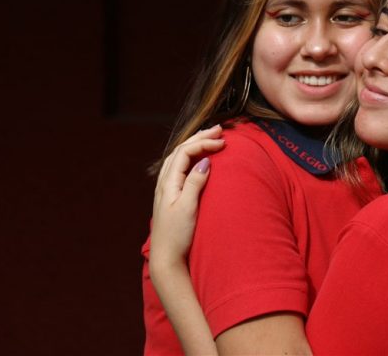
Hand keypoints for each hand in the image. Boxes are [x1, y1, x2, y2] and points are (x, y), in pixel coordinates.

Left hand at [150, 125, 224, 266]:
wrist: (166, 257)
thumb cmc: (177, 235)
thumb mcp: (188, 208)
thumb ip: (195, 183)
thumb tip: (205, 161)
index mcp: (168, 182)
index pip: (185, 152)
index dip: (204, 143)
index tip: (223, 143)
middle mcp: (165, 182)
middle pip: (181, 150)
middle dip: (200, 138)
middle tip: (220, 130)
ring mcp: (166, 189)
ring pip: (178, 157)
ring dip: (194, 144)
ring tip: (209, 137)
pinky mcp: (171, 196)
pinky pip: (179, 167)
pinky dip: (190, 156)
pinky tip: (197, 158)